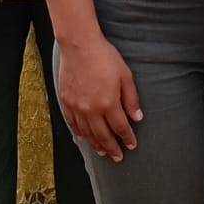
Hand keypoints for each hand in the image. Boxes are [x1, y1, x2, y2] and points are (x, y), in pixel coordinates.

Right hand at [57, 35, 142, 160]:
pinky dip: (80, 133)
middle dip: (113, 148)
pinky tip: (84, 138)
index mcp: (108, 103)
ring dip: (96, 144)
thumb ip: (131, 99)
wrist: (79, 46)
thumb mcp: (125, 76)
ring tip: (103, 151)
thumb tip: (137, 118)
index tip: (132, 145)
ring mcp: (77, 107)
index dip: (127, 138)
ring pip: (87, 133)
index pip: (120, 127)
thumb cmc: (104, 57)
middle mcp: (91, 110)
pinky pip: (73, 124)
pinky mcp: (66, 102)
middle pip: (103, 136)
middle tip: (118, 157)